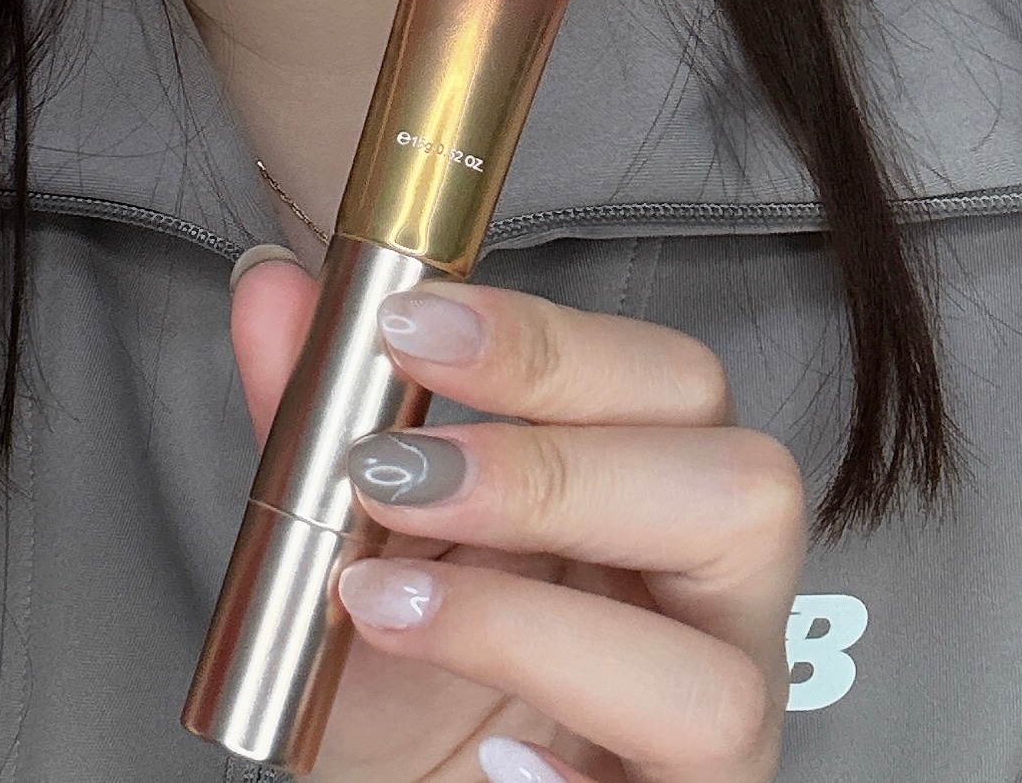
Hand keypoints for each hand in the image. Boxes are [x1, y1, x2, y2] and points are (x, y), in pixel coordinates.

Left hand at [232, 262, 802, 782]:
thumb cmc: (401, 681)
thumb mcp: (345, 538)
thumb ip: (315, 414)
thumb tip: (274, 288)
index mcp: (650, 493)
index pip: (673, 380)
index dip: (550, 343)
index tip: (408, 327)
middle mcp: (710, 608)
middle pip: (746, 492)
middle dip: (554, 470)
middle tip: (394, 476)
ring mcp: (714, 734)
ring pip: (721, 674)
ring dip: (528, 625)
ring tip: (383, 603)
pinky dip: (569, 780)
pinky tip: (488, 756)